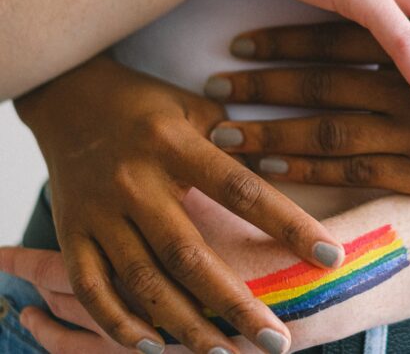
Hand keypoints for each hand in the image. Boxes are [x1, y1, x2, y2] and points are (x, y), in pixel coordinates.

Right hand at [14, 56, 343, 352]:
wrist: (67, 94)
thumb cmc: (144, 105)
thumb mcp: (194, 108)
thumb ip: (236, 145)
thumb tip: (285, 173)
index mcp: (174, 145)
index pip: (242, 190)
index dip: (289, 225)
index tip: (329, 257)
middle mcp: (134, 181)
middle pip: (189, 254)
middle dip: (235, 305)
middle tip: (278, 342)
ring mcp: (98, 211)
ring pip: (142, 281)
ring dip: (184, 326)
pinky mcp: (69, 231)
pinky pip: (89, 286)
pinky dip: (116, 322)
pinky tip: (151, 346)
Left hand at [205, 23, 409, 199]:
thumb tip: (381, 22)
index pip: (333, 40)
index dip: (283, 42)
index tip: (240, 43)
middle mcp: (406, 86)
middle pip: (318, 81)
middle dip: (262, 83)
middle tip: (212, 85)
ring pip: (328, 127)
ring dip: (273, 129)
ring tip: (225, 133)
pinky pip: (355, 171)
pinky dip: (311, 168)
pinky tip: (274, 165)